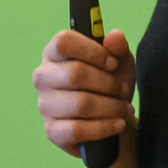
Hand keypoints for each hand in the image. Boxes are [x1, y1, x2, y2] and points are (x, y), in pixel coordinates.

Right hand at [34, 27, 134, 156]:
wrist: (111, 122)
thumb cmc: (110, 85)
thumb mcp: (120, 62)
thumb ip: (118, 47)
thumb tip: (115, 37)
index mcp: (54, 53)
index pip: (64, 42)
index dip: (93, 51)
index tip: (113, 63)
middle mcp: (43, 77)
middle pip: (75, 73)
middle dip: (108, 83)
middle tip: (123, 90)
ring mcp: (44, 105)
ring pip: (81, 103)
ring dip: (111, 107)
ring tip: (124, 109)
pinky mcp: (51, 131)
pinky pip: (78, 129)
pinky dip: (104, 127)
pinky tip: (118, 124)